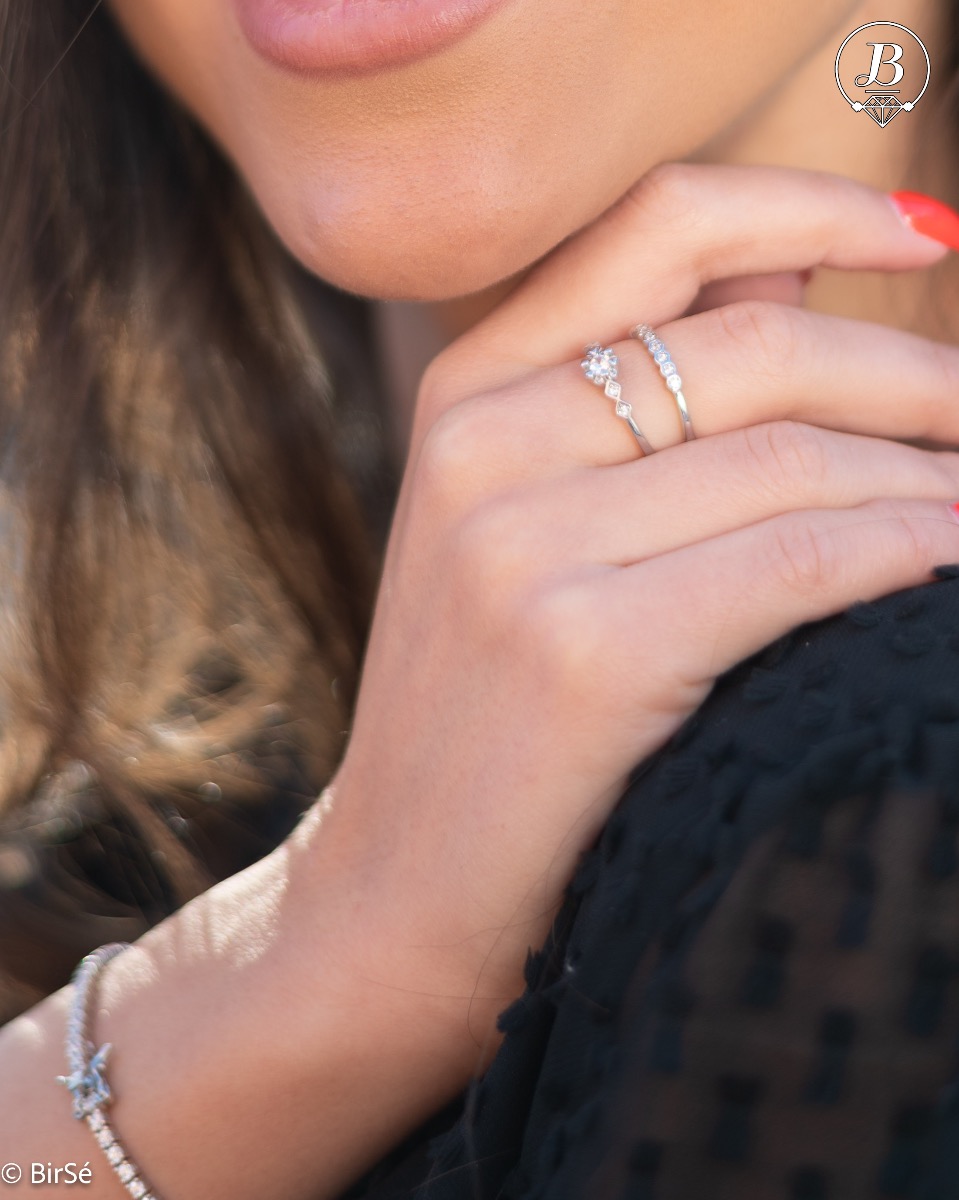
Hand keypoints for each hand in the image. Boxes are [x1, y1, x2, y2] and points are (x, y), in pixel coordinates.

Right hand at [323, 164, 958, 1056]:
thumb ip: (633, 388)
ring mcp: (525, 548)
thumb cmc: (482, 714)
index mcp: (468, 396)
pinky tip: (944, 566)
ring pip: (796, 461)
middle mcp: (486, 448)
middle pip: (757, 347)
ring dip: (928, 481)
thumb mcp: (516, 525)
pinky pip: (800, 562)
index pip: (659, 228)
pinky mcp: (585, 652)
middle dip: (914, 377)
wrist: (395, 895)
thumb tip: (790, 276)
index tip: (929, 236)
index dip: (812, 206)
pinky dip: (904, 554)